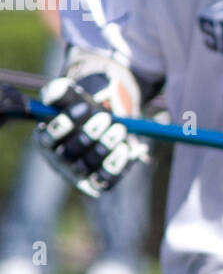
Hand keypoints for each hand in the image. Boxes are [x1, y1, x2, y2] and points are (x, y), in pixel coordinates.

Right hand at [36, 76, 145, 198]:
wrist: (106, 123)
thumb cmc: (84, 110)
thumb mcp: (72, 97)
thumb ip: (61, 92)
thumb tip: (54, 91)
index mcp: (46, 139)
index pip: (49, 137)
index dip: (64, 124)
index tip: (85, 106)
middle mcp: (59, 160)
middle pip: (69, 153)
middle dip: (89, 134)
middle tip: (105, 117)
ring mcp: (79, 173)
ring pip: (89, 164)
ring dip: (105, 146)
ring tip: (119, 128)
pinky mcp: (98, 181)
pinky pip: (105, 179)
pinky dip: (115, 164)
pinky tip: (124, 148)